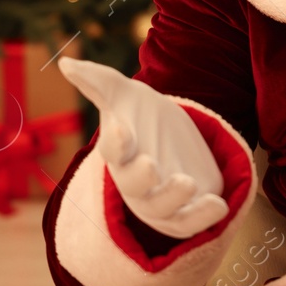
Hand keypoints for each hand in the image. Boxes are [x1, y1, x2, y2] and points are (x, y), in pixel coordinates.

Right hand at [57, 57, 227, 238]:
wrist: (176, 139)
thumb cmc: (143, 117)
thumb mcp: (126, 94)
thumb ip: (98, 81)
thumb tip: (65, 63)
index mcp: (120, 153)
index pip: (112, 152)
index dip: (115, 142)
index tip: (121, 129)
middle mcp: (136, 182)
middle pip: (134, 187)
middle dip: (141, 178)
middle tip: (151, 165)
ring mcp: (160, 200)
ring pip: (162, 210)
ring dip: (173, 200)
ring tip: (188, 182)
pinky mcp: (186, 210)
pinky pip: (191, 222)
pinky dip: (203, 217)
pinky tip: (220, 205)